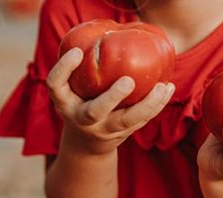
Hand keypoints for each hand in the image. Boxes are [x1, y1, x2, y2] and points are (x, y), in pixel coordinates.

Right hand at [46, 48, 174, 152]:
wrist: (86, 142)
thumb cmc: (81, 101)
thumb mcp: (73, 88)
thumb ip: (83, 68)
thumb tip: (109, 30)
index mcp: (65, 103)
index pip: (56, 86)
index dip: (63, 69)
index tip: (76, 52)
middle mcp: (82, 119)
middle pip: (94, 112)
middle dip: (111, 98)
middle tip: (128, 81)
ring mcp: (103, 129)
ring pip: (125, 121)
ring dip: (145, 105)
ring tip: (162, 87)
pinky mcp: (121, 134)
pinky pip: (141, 121)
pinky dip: (156, 105)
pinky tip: (167, 88)